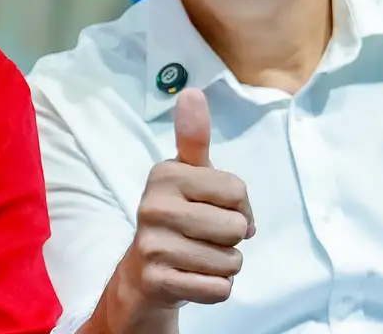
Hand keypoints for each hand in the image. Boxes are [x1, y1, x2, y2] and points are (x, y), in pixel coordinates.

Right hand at [96, 89, 253, 332]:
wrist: (143, 275)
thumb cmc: (177, 217)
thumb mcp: (187, 175)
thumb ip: (193, 138)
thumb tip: (191, 92)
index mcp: (165, 174)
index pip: (238, 190)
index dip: (239, 206)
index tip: (216, 209)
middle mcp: (153, 206)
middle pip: (235, 227)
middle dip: (231, 238)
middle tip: (206, 237)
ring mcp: (153, 245)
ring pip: (231, 261)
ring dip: (223, 264)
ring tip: (198, 257)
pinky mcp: (157, 281)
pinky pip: (219, 289)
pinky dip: (215, 288)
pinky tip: (193, 277)